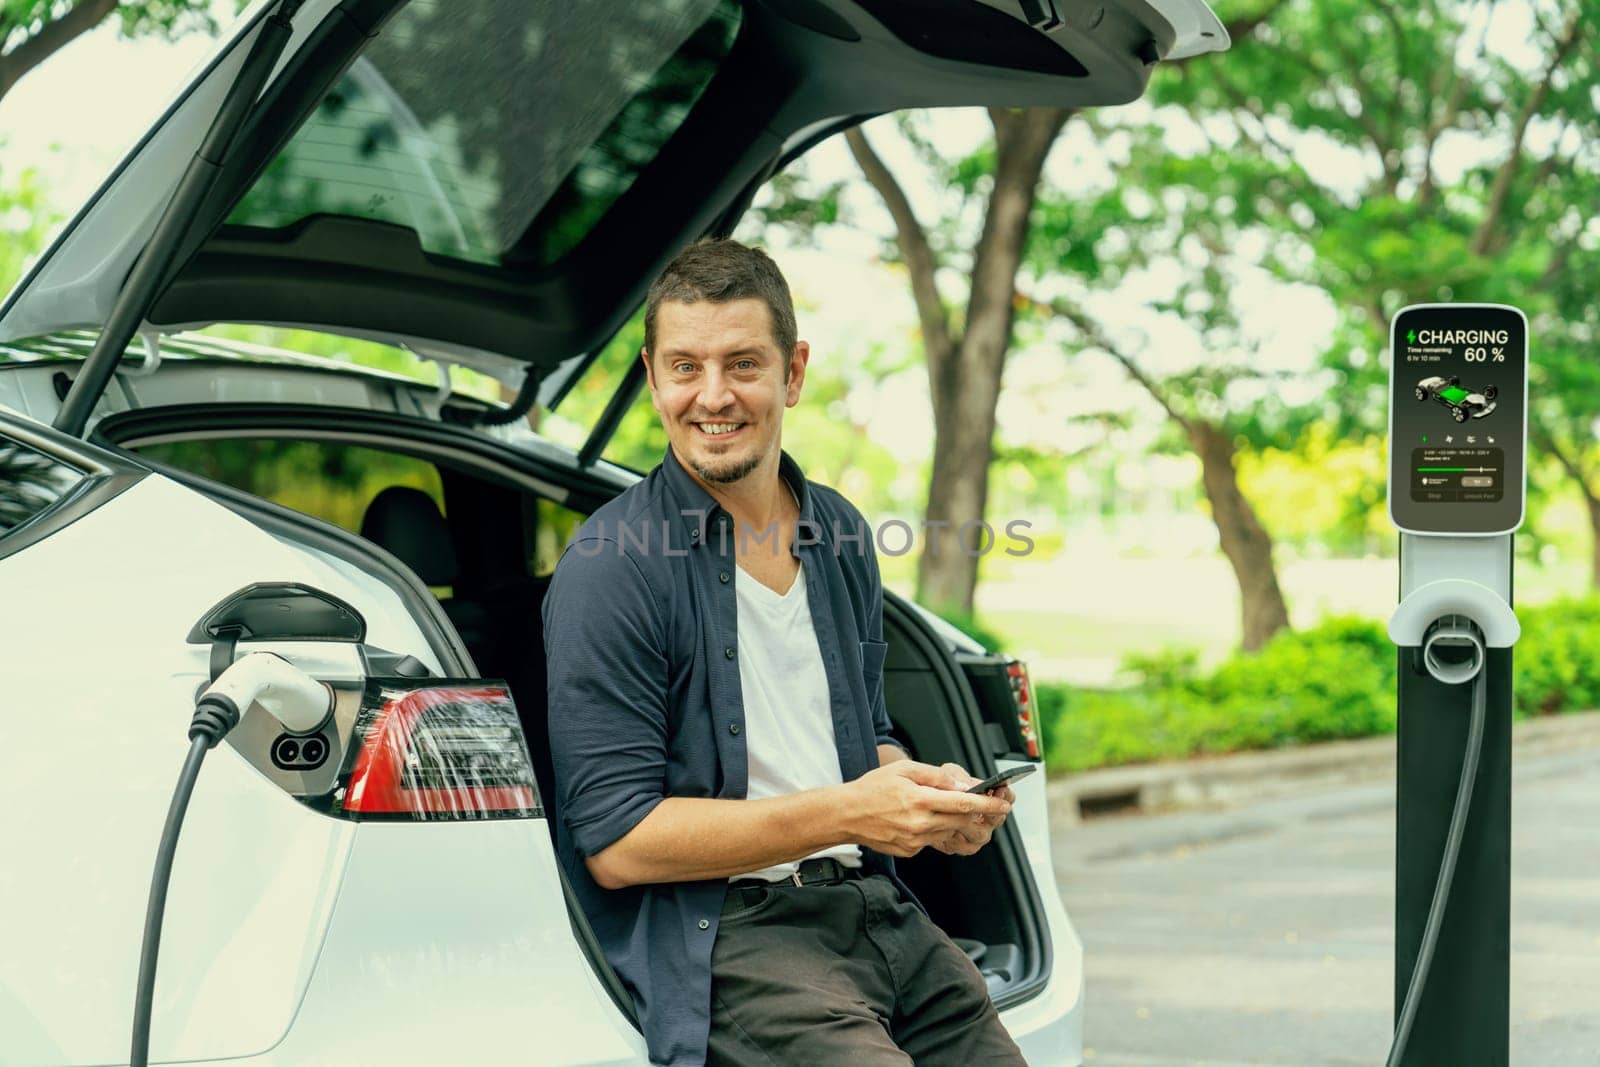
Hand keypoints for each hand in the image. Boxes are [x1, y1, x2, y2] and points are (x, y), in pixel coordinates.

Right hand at [839, 761, 1011, 858]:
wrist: (846, 814)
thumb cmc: (873, 788)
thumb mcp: (903, 770)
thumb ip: (935, 776)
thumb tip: (961, 785)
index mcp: (919, 800)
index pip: (963, 804)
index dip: (987, 805)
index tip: (1003, 805)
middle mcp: (920, 824)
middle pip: (961, 820)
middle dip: (976, 814)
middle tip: (983, 805)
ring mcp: (915, 841)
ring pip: (949, 831)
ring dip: (954, 821)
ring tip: (940, 808)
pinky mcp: (910, 851)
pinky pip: (932, 841)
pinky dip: (935, 829)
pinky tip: (921, 819)